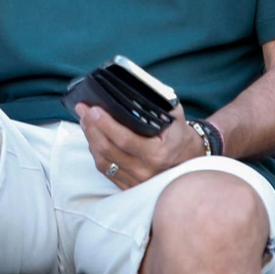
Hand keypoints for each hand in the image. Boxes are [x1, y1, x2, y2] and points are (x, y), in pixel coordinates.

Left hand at [76, 100, 198, 188]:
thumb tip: (139, 87)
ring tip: (84, 121)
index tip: (93, 109)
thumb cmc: (180, 136)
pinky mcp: (130, 186)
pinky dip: (96, 153)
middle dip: (91, 128)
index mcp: (156, 154)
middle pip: (107, 150)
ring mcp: (136, 182)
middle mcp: (145, 171)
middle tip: (83, 110)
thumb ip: (159, 103)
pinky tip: (92, 138)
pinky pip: (106, 171)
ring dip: (90, 139)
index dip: (105, 124)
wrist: (191, 162)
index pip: (123, 139)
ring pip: (103, 161)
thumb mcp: (175, 116)